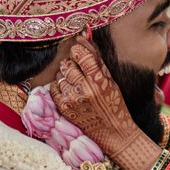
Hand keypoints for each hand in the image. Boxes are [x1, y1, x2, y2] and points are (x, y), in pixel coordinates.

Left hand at [50, 37, 142, 156]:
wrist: (114, 132)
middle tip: (79, 69)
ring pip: (60, 75)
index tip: (79, 51)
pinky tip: (70, 90)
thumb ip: (97, 59)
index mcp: (99, 80)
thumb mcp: (110, 80)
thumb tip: (83, 37)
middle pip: (68, 64)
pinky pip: (54, 88)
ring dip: (66, 75)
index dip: (78, 50)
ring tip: (76, 82)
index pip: (82, 54)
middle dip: (72, 63)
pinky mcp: (64, 108)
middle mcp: (84, 89)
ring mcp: (72, 99)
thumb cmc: (115, 104)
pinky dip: (60, 86)